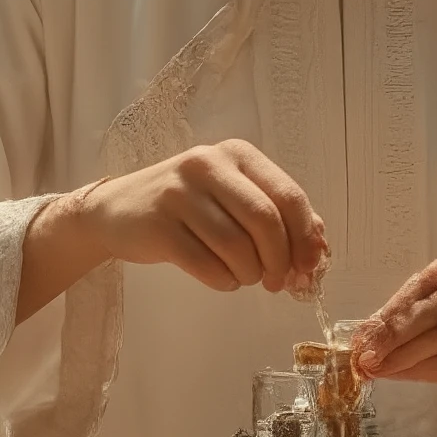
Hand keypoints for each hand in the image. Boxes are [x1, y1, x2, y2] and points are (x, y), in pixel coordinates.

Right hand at [16, 141, 325, 321]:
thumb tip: (320, 249)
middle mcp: (208, 164)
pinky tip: (222, 279)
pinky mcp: (158, 224)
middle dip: (280, 260)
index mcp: (237, 154)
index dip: (305, 237)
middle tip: (277, 283)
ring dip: (250, 274)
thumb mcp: (233, 199)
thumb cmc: (187, 208)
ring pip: (236, 246)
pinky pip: (206, 265)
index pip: (288, 196)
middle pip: (265, 220)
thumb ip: (277, 217)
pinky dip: (223, 281)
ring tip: (244, 278)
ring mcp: (179, 192)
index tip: (309, 267)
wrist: (116, 212)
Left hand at [349, 258, 436, 436]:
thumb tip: (364, 338)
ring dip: (401, 357)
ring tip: (376, 369)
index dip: (384, 316)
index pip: (413, 292)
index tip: (359, 337)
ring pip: (436, 340)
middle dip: (389, 337)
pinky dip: (423, 371)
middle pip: (424, 314)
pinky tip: (404, 375)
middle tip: (363, 356)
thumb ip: (410, 316)